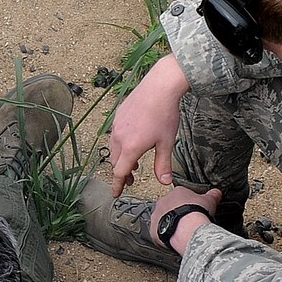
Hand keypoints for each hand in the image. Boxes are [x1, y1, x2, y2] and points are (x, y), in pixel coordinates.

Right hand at [107, 53, 191, 196]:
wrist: (159, 86)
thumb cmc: (165, 114)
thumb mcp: (167, 142)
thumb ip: (163, 164)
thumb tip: (164, 183)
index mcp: (131, 147)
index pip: (120, 172)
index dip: (118, 185)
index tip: (116, 194)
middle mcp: (119, 138)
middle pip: (115, 162)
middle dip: (122, 173)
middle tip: (133, 179)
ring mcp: (117, 126)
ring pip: (114, 149)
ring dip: (122, 159)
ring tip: (135, 163)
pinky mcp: (118, 116)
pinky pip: (115, 136)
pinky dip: (121, 145)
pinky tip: (134, 142)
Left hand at [151, 184, 222, 254]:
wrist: (187, 228)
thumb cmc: (197, 213)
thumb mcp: (209, 200)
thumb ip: (212, 195)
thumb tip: (216, 192)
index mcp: (176, 193)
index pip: (181, 196)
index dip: (188, 204)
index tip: (193, 210)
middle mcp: (163, 203)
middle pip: (170, 208)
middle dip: (177, 214)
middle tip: (187, 222)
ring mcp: (156, 217)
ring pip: (162, 220)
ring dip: (171, 225)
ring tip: (182, 232)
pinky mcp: (153, 231)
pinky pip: (158, 234)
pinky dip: (166, 237)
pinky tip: (175, 240)